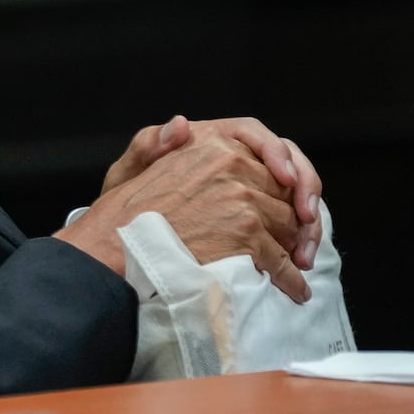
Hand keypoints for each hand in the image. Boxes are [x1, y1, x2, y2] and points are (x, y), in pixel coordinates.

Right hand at [59, 133, 313, 303]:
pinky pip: (281, 258)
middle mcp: (232, 164)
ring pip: (289, 225)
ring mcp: (242, 198)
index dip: (287, 183)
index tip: (293, 204)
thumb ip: (158, 143)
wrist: (117, 244)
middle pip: (284, 194)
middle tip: (296, 245)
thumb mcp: (135, 164)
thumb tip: (181, 124)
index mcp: (211, 143)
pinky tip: (293, 289)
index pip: (269, 157)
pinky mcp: (247, 232)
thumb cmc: (125, 211)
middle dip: (293, 221)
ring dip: (294, 250)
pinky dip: (290, 278)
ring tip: (295, 268)